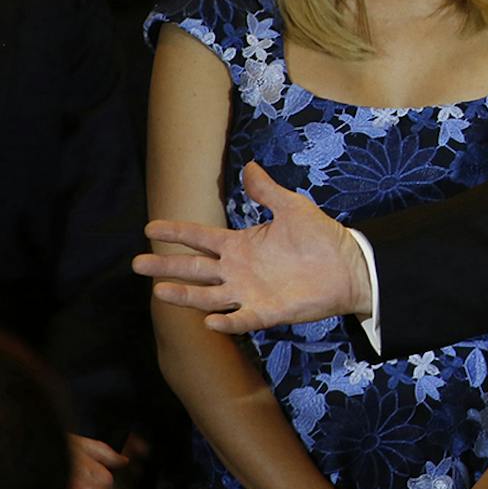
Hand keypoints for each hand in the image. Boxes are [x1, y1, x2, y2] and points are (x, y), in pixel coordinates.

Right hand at [136, 161, 372, 333]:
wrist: (349, 266)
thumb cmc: (322, 237)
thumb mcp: (293, 208)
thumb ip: (267, 192)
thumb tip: (248, 166)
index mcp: (241, 245)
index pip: (200, 238)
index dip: (176, 233)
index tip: (150, 227)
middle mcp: (238, 271)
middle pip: (194, 269)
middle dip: (166, 266)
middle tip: (137, 264)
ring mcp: (250, 293)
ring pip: (209, 297)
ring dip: (185, 296)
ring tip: (159, 291)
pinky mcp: (268, 311)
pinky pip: (242, 319)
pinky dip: (227, 322)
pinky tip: (209, 321)